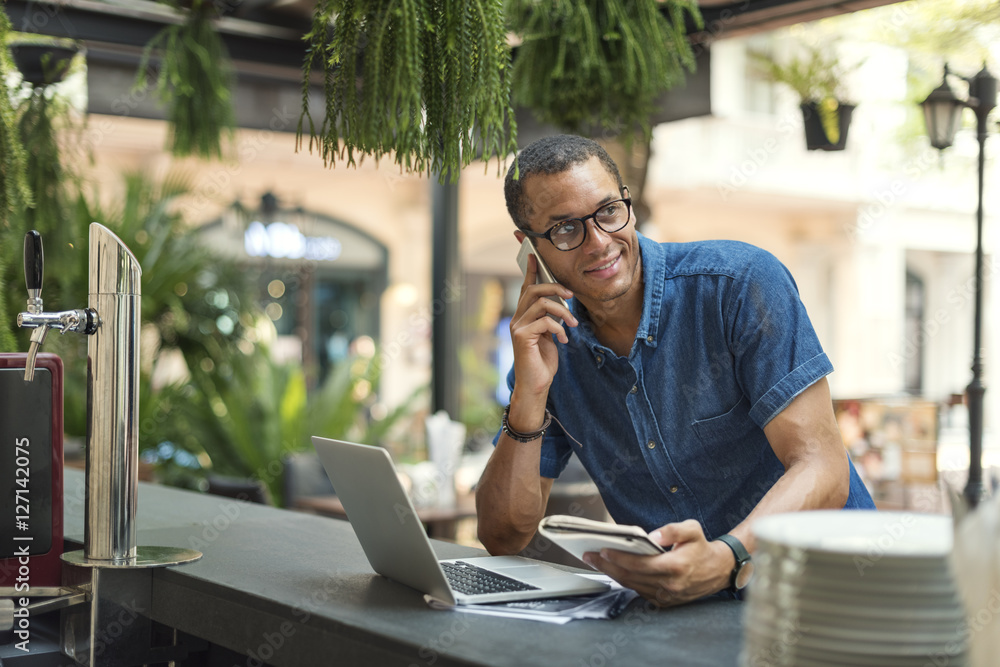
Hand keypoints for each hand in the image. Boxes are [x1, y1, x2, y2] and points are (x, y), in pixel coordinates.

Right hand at [509, 254, 576, 398]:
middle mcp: (517, 319)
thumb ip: (550, 318)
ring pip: (541, 303)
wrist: (536, 384)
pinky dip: (558, 328)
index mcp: (524, 316)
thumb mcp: (550, 335)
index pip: (526, 289)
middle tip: (571, 296)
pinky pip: (544, 321)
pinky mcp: (521, 337)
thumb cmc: (543, 360)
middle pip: (533, 290)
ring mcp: (518, 327)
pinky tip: (563, 339)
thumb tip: (561, 302)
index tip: (533, 256)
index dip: (530, 271)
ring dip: (562, 312)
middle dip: (555, 288)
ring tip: (572, 325)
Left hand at [582, 519, 733, 606]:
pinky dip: (626, 581)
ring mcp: (667, 596)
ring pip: (633, 586)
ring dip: (612, 574)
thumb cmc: (702, 547)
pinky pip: (640, 592)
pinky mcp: (666, 602)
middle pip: (631, 576)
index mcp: (675, 566)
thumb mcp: (692, 529)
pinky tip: (614, 571)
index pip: (640, 564)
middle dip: (607, 566)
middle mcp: (670, 584)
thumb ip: (673, 530)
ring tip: (597, 562)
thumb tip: (652, 535)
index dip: (619, 558)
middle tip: (590, 557)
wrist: (718, 570)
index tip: (603, 550)